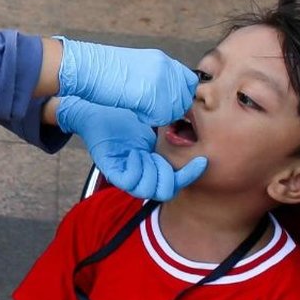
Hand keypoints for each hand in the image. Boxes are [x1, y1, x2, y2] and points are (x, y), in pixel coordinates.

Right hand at [56, 38, 196, 125]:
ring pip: (176, 107)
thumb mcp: (138, 70)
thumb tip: (170, 94)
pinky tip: (137, 112)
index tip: (168, 103)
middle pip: (185, 96)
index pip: (189, 80)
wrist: (86, 68)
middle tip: (154, 111)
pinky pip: (163, 115)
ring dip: (163, 115)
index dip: (181, 95)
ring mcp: (159, 78)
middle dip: (174, 108)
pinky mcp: (151, 92)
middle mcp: (164, 66)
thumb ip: (157, 80)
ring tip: (143, 110)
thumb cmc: (105, 73)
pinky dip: (151, 118)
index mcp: (161, 60)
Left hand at [56, 98, 206, 200]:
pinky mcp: (111, 169)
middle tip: (159, 156)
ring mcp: (126, 173)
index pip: (175, 183)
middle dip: (168, 175)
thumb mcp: (154, 124)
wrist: (99, 106)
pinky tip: (133, 153)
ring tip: (142, 152)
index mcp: (152, 164)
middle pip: (164, 192)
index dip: (189, 176)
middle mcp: (141, 173)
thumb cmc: (125, 113)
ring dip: (150, 171)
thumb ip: (172, 132)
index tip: (200, 160)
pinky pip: (128, 182)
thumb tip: (196, 134)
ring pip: (147, 190)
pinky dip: (135, 169)